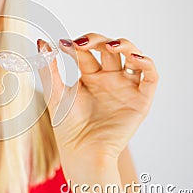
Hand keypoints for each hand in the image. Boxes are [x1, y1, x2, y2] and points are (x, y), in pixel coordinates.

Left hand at [38, 33, 158, 175]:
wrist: (82, 151)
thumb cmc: (68, 126)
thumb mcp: (56, 94)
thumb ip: (49, 69)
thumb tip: (41, 43)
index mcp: (90, 76)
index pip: (87, 51)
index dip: (76, 44)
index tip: (62, 44)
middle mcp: (109, 78)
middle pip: (109, 48)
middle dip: (97, 41)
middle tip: (81, 44)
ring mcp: (126, 87)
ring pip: (132, 56)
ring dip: (125, 45)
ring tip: (110, 46)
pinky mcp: (141, 99)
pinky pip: (150, 77)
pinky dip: (147, 64)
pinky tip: (134, 58)